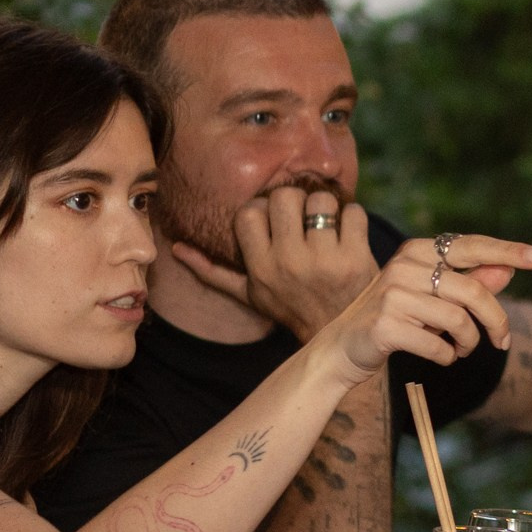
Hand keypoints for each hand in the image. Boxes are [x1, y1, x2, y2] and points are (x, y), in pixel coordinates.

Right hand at [173, 188, 380, 340]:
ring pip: (321, 200)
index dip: (262, 209)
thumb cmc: (292, 308)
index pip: (249, 214)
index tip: (274, 221)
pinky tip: (347, 231)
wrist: (340, 334)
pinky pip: (353, 213)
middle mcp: (290, 262)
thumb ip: (213, 272)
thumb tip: (175, 248)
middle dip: (294, 200)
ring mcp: (325, 260)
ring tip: (326, 222)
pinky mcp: (356, 258)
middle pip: (285, 197)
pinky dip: (352, 216)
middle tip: (301, 215)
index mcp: (261, 268)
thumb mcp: (250, 295)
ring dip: (325, 206)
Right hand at [315, 233, 531, 381]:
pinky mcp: (385, 325)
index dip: (508, 251)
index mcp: (417, 251)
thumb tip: (508, 270)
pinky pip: (439, 345)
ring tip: (461, 349)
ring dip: (469, 343)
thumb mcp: (433, 298)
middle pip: (474, 291)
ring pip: (459, 320)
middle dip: (496, 320)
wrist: (343, 349)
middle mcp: (403, 266)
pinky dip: (448, 357)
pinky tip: (441, 356)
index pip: (471, 246)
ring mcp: (392, 295)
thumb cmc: (396, 319)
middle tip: (502, 341)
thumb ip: (470, 282)